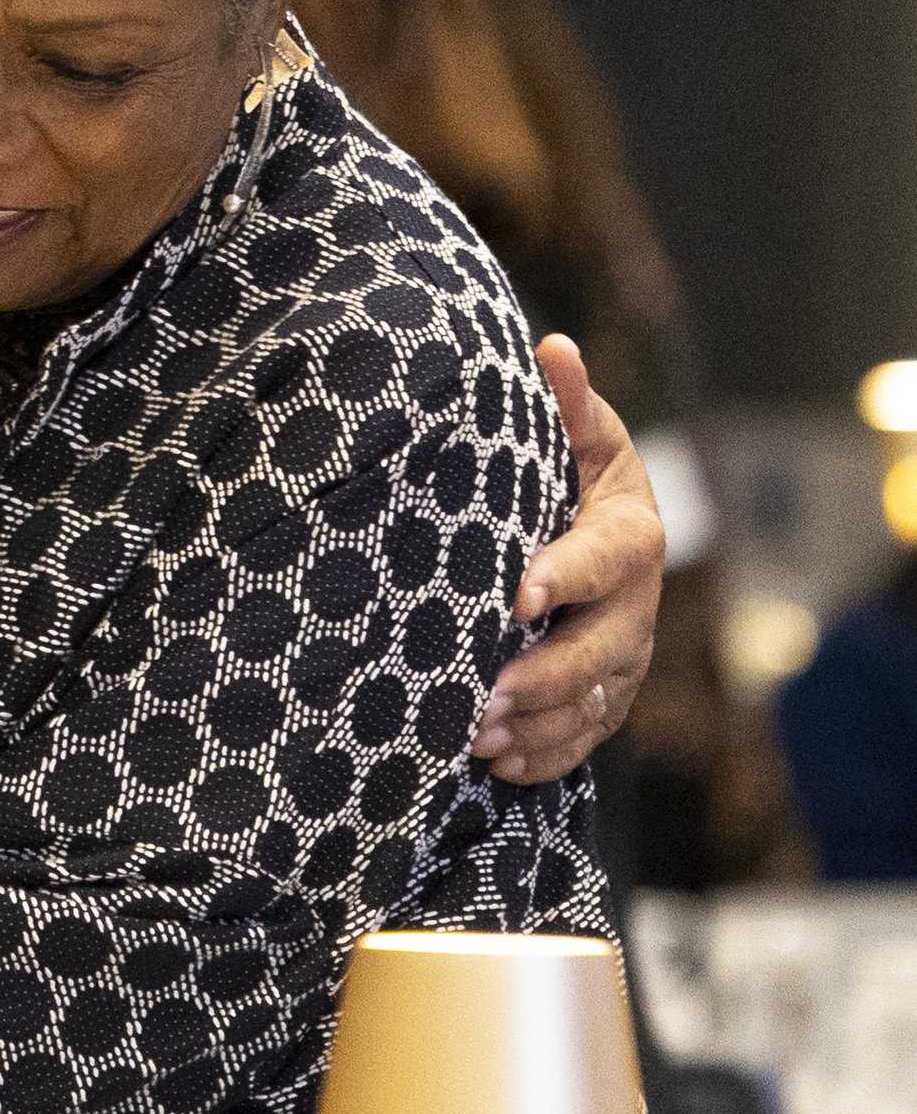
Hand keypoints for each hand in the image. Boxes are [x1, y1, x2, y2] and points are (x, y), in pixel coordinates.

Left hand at [472, 335, 663, 785]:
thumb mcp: (574, 434)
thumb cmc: (570, 470)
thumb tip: (552, 349)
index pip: (606, 559)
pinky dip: (545, 756)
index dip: (566, 577)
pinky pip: (584, 737)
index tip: (517, 596)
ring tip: (475, 737)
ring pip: (592, 703)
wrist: (592, 525)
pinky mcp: (605, 696)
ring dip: (537, 724)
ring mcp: (624, 657)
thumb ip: (565, 404)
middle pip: (603, 649)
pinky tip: (497, 765)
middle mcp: (637, 603)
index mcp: (629, 533)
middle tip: (483, 693)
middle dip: (544, 675)